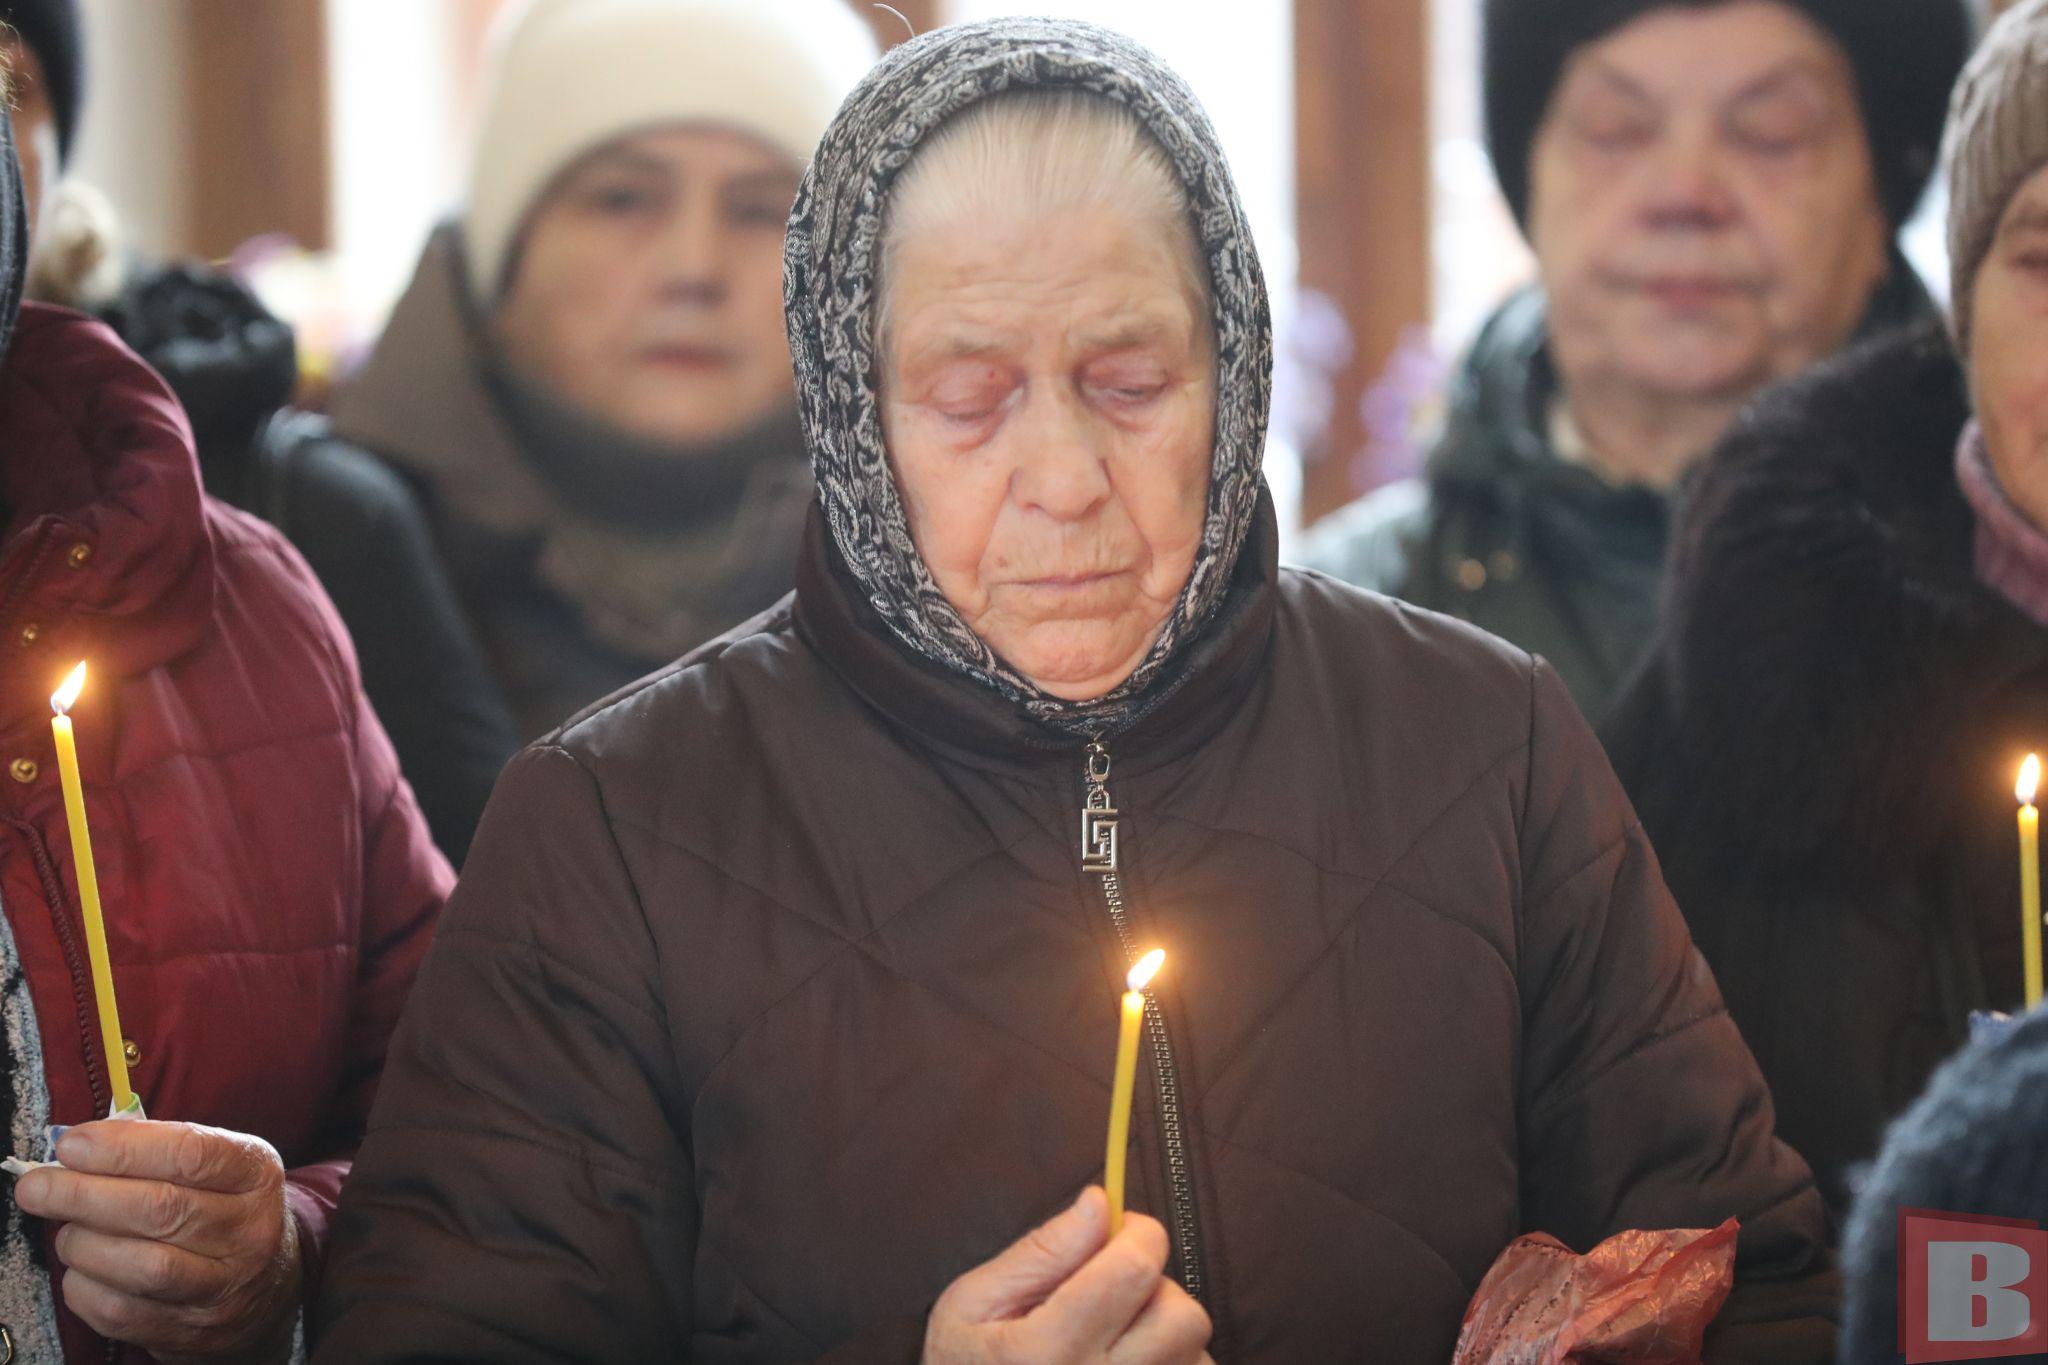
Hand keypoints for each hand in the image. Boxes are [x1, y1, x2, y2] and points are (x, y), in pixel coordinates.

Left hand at [14, 1120, 300, 1364]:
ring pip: (142, 1266)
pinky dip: (85, 1287)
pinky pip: (122, 1312)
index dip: (124, 1149)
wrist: (262, 1286)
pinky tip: (80, 1269)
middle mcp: (249, 1229)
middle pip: (160, 1209)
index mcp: (255, 1174)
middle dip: (84, 1195)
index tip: (71, 1146)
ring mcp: (224, 1284)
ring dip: (85, 1244)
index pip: (191, 1153)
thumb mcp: (215, 1166)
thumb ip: (156, 1149)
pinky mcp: (192, 1330)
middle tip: (37, 1187)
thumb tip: (77, 1146)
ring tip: (66, 1232)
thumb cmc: (221, 1209)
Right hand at [924, 1187, 1211, 1364]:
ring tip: (1118, 1339)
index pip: (1134, 1270)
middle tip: (1115, 1292)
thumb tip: (1099, 1203)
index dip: (1137, 1234)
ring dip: (1167, 1334)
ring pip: (1195, 1354)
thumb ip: (1041, 1252)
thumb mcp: (974, 1303)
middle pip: (1181, 1315)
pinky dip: (1172, 1364)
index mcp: (1049, 1351)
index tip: (1116, 1232)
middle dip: (1156, 1287)